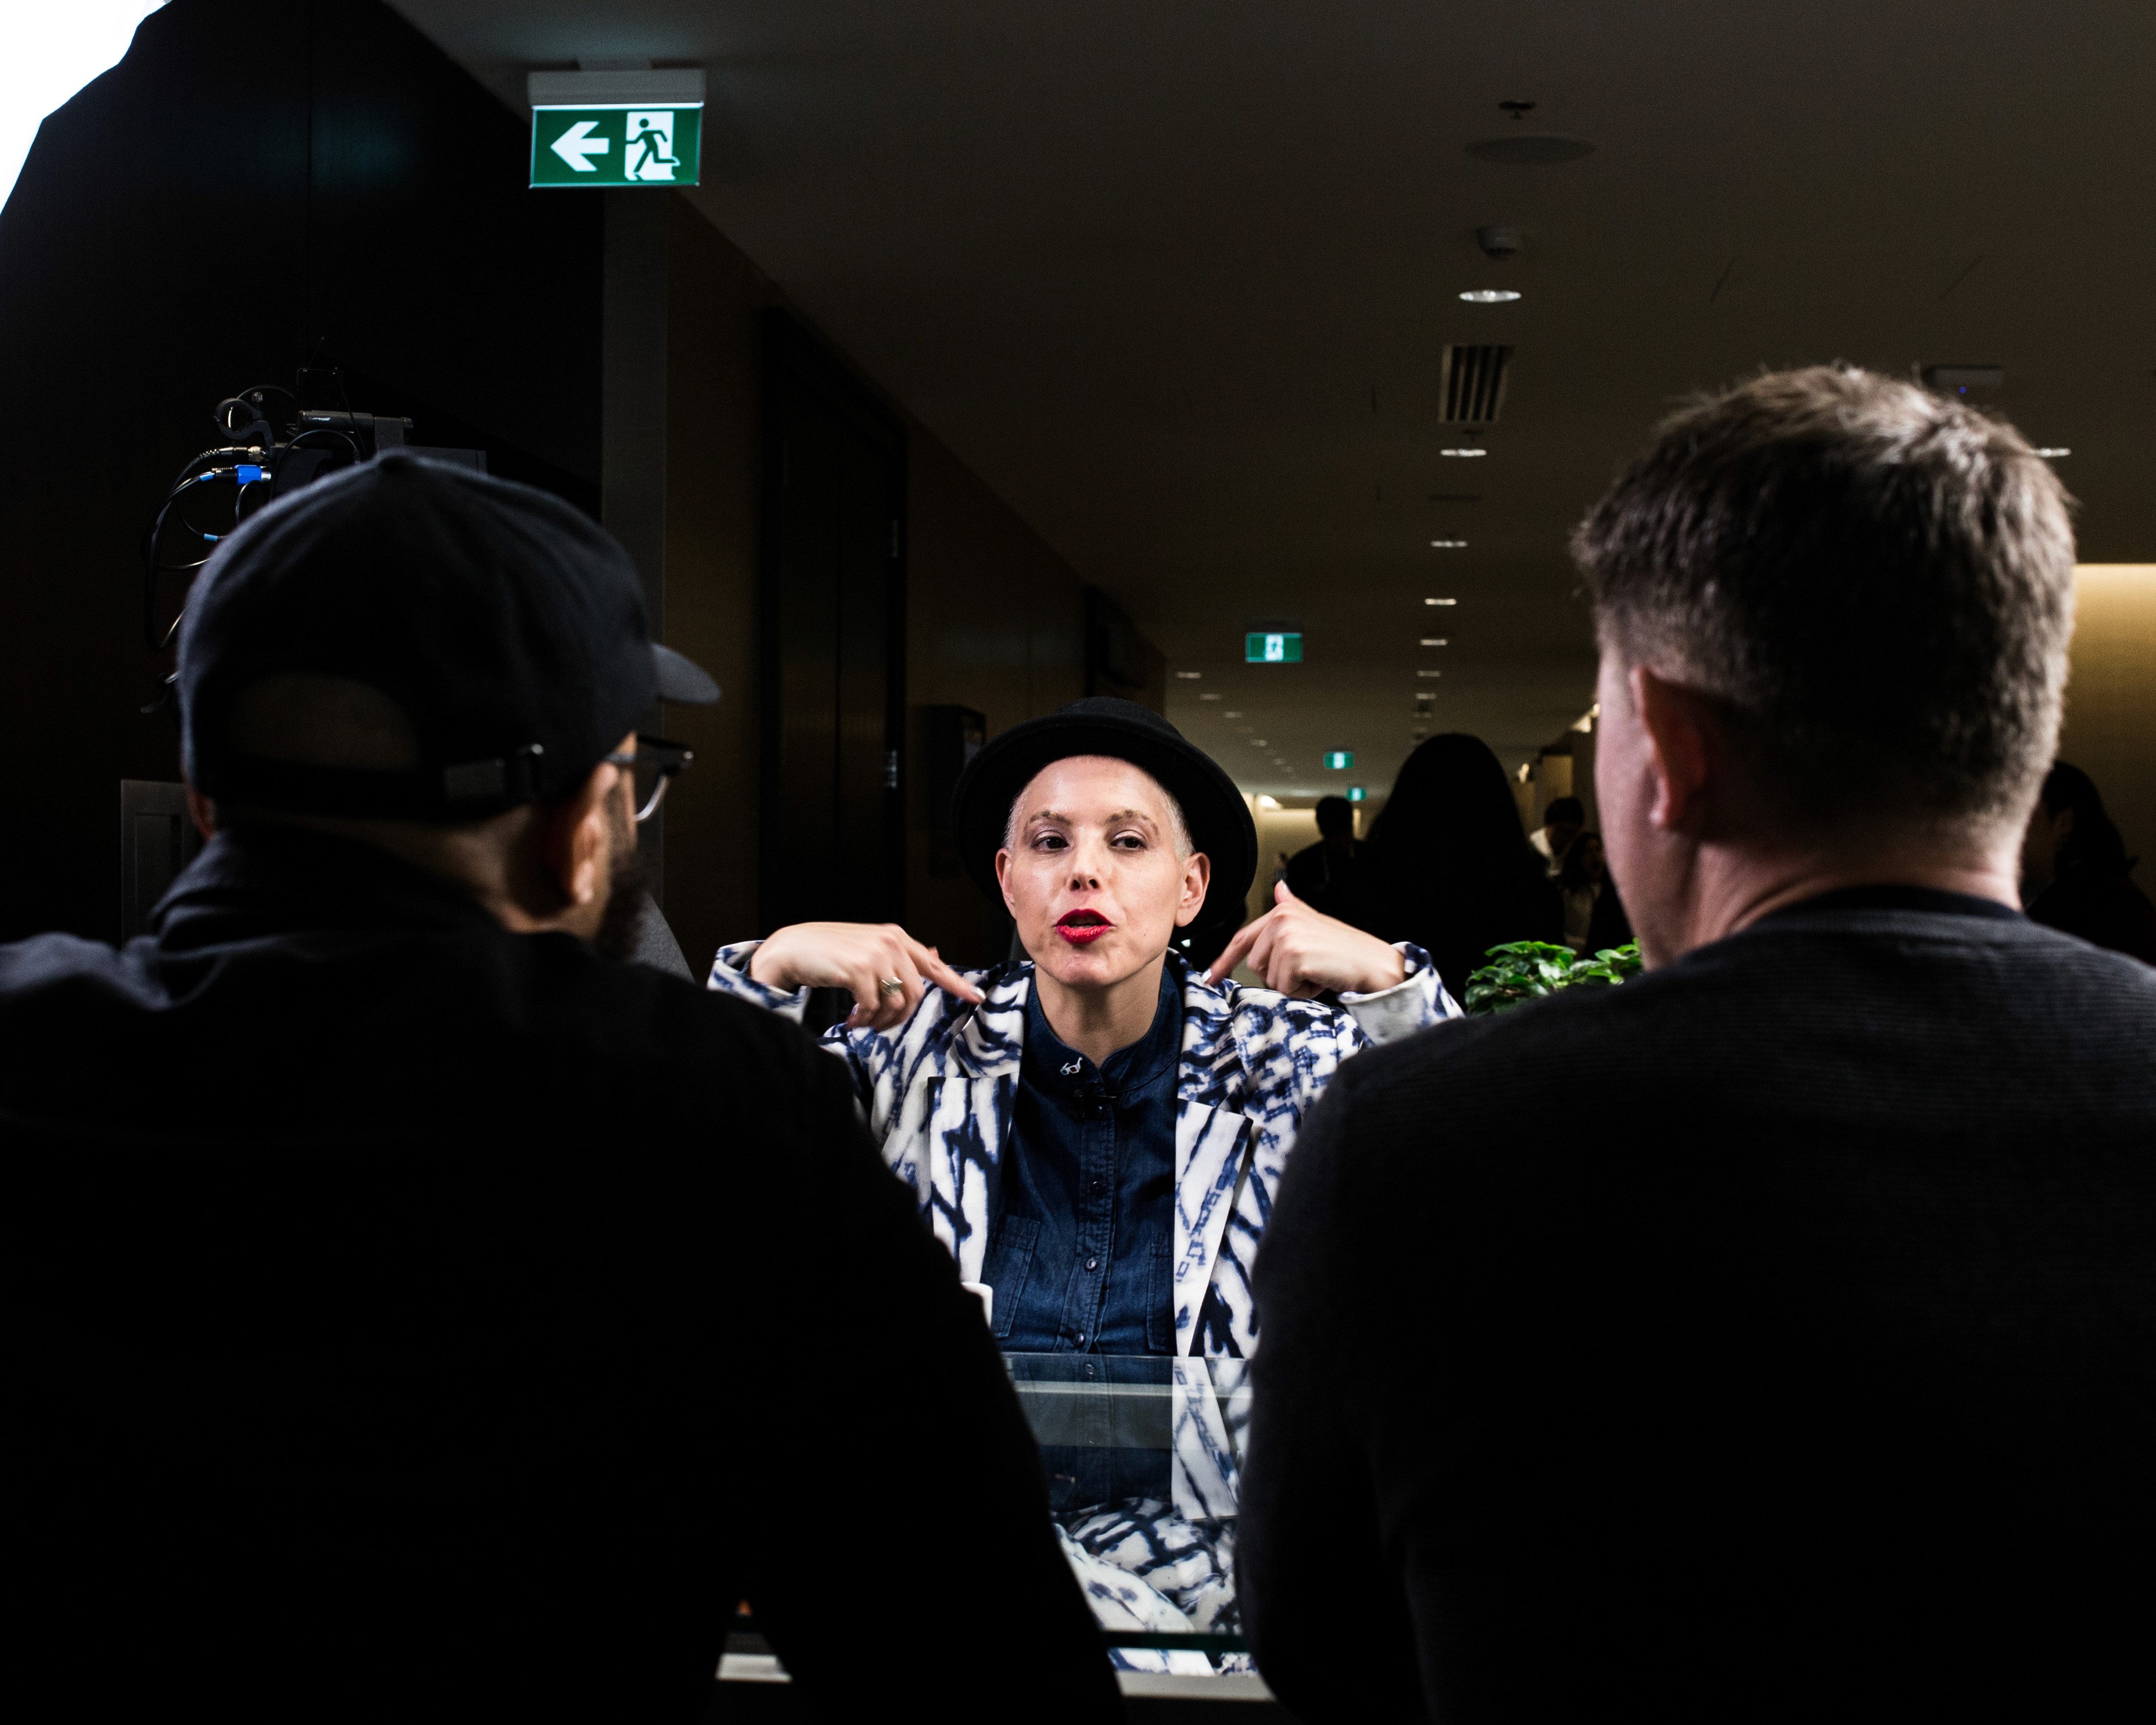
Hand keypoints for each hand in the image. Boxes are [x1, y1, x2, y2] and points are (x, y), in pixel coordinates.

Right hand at [748, 922, 984, 1031]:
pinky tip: (852, 1021)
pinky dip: (865, 1021)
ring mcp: (876, 954)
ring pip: (897, 1003)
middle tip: (877, 1026)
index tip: (977, 998)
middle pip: (916, 993)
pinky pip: (875, 1007)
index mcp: (895, 936)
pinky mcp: (860, 969)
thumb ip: (898, 955)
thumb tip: (935, 956)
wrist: (791, 948)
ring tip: (863, 1023)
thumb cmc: (827, 952)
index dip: (957, 983)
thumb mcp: (867, 949)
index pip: (933, 964)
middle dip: (899, 1017)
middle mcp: (890, 942)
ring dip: (881, 1022)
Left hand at [1206, 882, 1406, 999]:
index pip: (1243, 938)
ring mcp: (1286, 936)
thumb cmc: (1345, 950)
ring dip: (1292, 984)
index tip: (1209, 978)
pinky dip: (1302, 991)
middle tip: (1309, 968)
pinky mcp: (1294, 956)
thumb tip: (1278, 888)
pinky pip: (1284, 988)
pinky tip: (1321, 978)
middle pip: (1254, 964)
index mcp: (1282, 911)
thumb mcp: (1315, 925)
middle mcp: (1281, 918)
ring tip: (1316, 971)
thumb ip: (1293, 909)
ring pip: (1268, 978)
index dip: (1224, 961)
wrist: (1375, 964)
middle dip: (1279, 975)